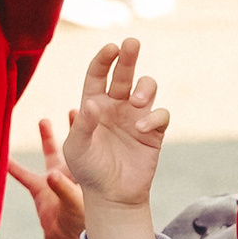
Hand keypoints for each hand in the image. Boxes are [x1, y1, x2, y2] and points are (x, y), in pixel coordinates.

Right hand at [4, 119, 85, 238]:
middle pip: (74, 144)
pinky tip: (2, 157)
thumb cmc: (80, 222)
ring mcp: (55, 178)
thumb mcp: (76, 204)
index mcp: (87, 171)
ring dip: (47, 138)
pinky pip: (23, 175)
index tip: (95, 113)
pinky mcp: (39, 189)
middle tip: (74, 109)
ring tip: (44, 120)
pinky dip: (13, 167)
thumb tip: (50, 176)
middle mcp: (72, 171)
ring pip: (50, 153)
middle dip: (74, 127)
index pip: (93, 147)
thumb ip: (64, 190)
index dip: (93, 132)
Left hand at [59, 38, 168, 219]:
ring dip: (145, 87)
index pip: (98, 74)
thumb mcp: (77, 148)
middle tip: (132, 42)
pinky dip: (153, 117)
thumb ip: (83, 125)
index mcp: (94, 104)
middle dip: (129, 56)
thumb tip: (93, 103)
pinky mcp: (153, 132)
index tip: (111, 48)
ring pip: (147, 88)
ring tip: (138, 99)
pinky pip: (160, 114)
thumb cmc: (89, 171)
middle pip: (124, 73)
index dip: (104, 59)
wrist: (112, 196)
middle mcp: (116, 106)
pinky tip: (141, 129)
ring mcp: (136, 117)